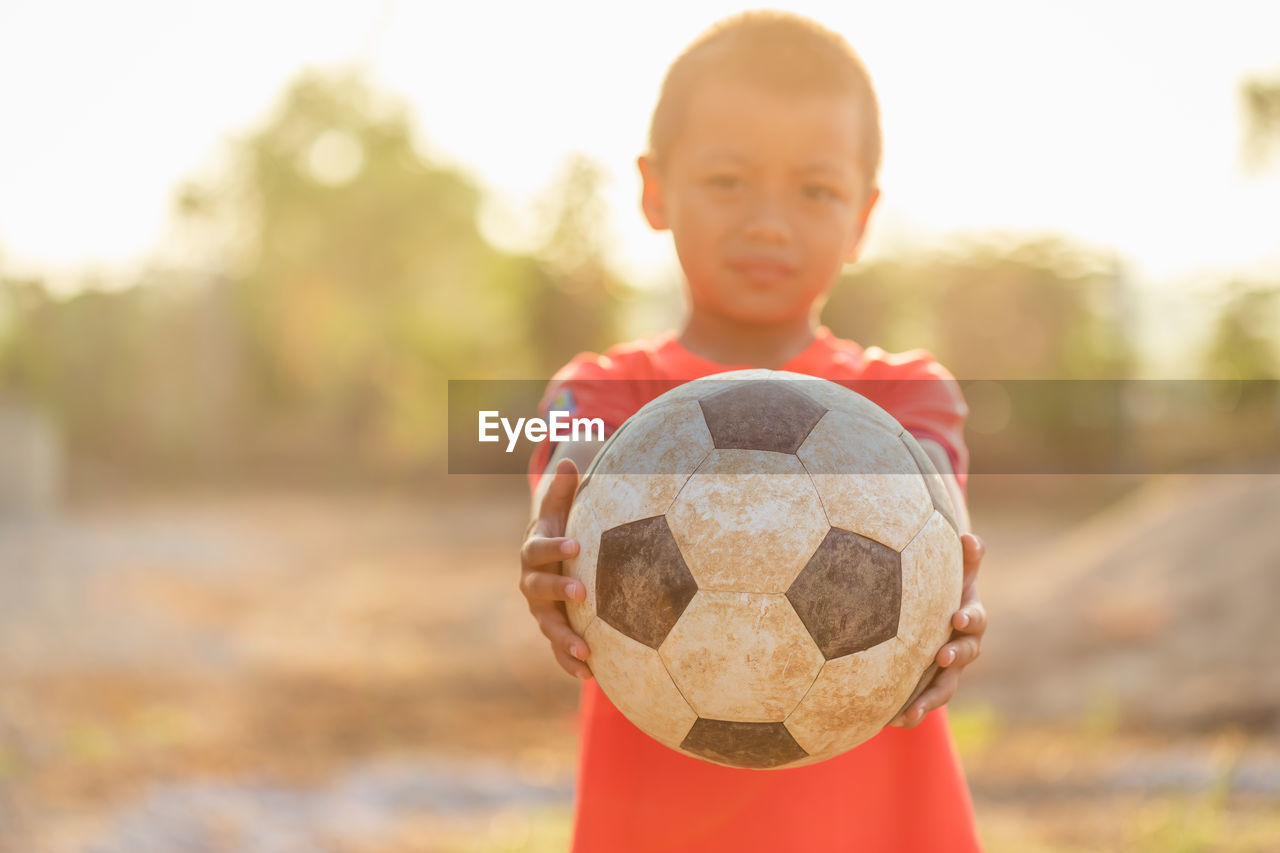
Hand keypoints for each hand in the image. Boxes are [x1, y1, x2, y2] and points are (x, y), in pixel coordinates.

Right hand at [519, 457, 591, 679]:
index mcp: (534, 552)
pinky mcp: (554, 631)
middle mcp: (532, 584)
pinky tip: (591, 675)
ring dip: (564, 639)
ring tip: (586, 651)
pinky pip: (558, 651)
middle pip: (539, 590)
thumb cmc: (561, 531)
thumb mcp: (560, 510)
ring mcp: (541, 611)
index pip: (540, 549)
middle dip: (558, 592)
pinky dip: (570, 664)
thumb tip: (569, 459)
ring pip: (548, 627)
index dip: (555, 547)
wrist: (548, 563)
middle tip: (581, 594)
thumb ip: (563, 490)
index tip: (576, 545)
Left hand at [890, 532, 985, 727]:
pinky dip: (909, 713)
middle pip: (964, 657)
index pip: (974, 619)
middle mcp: (962, 647)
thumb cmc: (943, 587)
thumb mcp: (955, 571)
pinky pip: (922, 703)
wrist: (934, 617)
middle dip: (954, 658)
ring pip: (944, 689)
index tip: (956, 617)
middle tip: (942, 657)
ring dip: (930, 699)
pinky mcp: (928, 687)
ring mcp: (946, 671)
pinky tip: (889, 722)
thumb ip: (965, 557)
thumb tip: (969, 536)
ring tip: (912, 712)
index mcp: (968, 619)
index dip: (969, 618)